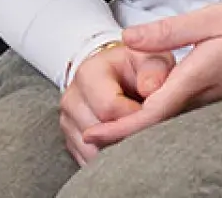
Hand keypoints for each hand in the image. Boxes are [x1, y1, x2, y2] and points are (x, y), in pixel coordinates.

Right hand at [58, 43, 172, 165]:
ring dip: (116, 152)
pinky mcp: (70, 139)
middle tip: (147, 132)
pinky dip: (106, 160)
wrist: (119, 75)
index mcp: (88, 74)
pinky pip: (87, 161)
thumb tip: (150, 89)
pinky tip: (123, 147)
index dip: (134, 117)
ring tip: (136, 138)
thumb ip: (154, 70)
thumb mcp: (151, 59)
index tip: (151, 116)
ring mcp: (67, 121)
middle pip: (97, 134)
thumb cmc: (137, 69)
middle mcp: (72, 98)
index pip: (108, 108)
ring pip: (91, 152)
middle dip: (126, 137)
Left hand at [81, 2, 221, 148]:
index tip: (91, 134)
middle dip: (121, 136)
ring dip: (137, 129)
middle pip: (155, 127)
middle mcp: (203, 100)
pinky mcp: (219, 105)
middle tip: (88, 135)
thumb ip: (169, 30)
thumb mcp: (214, 18)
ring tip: (105, 127)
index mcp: (198, 79)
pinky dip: (157, 121)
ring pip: (168, 125)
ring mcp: (212, 107)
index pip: (151, 114)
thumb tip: (128, 38)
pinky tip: (142, 114)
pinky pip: (182, 119)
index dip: (119, 129)